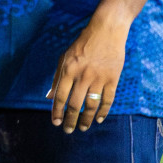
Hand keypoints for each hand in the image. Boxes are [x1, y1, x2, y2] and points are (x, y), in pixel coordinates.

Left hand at [48, 15, 127, 132]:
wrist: (106, 32)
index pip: (60, 96)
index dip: (57, 111)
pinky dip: (103, 111)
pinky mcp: (112, 79)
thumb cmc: (82, 45)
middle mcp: (83, 76)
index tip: (56, 122)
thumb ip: (57, 78)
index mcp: (68, 70)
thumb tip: (49, 97)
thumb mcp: (64, 58)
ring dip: (86, 119)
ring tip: (82, 128)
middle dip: (70, 120)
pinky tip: (98, 119)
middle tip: (68, 130)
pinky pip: (108, 99)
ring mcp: (99, 78)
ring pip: (92, 105)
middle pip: (75, 104)